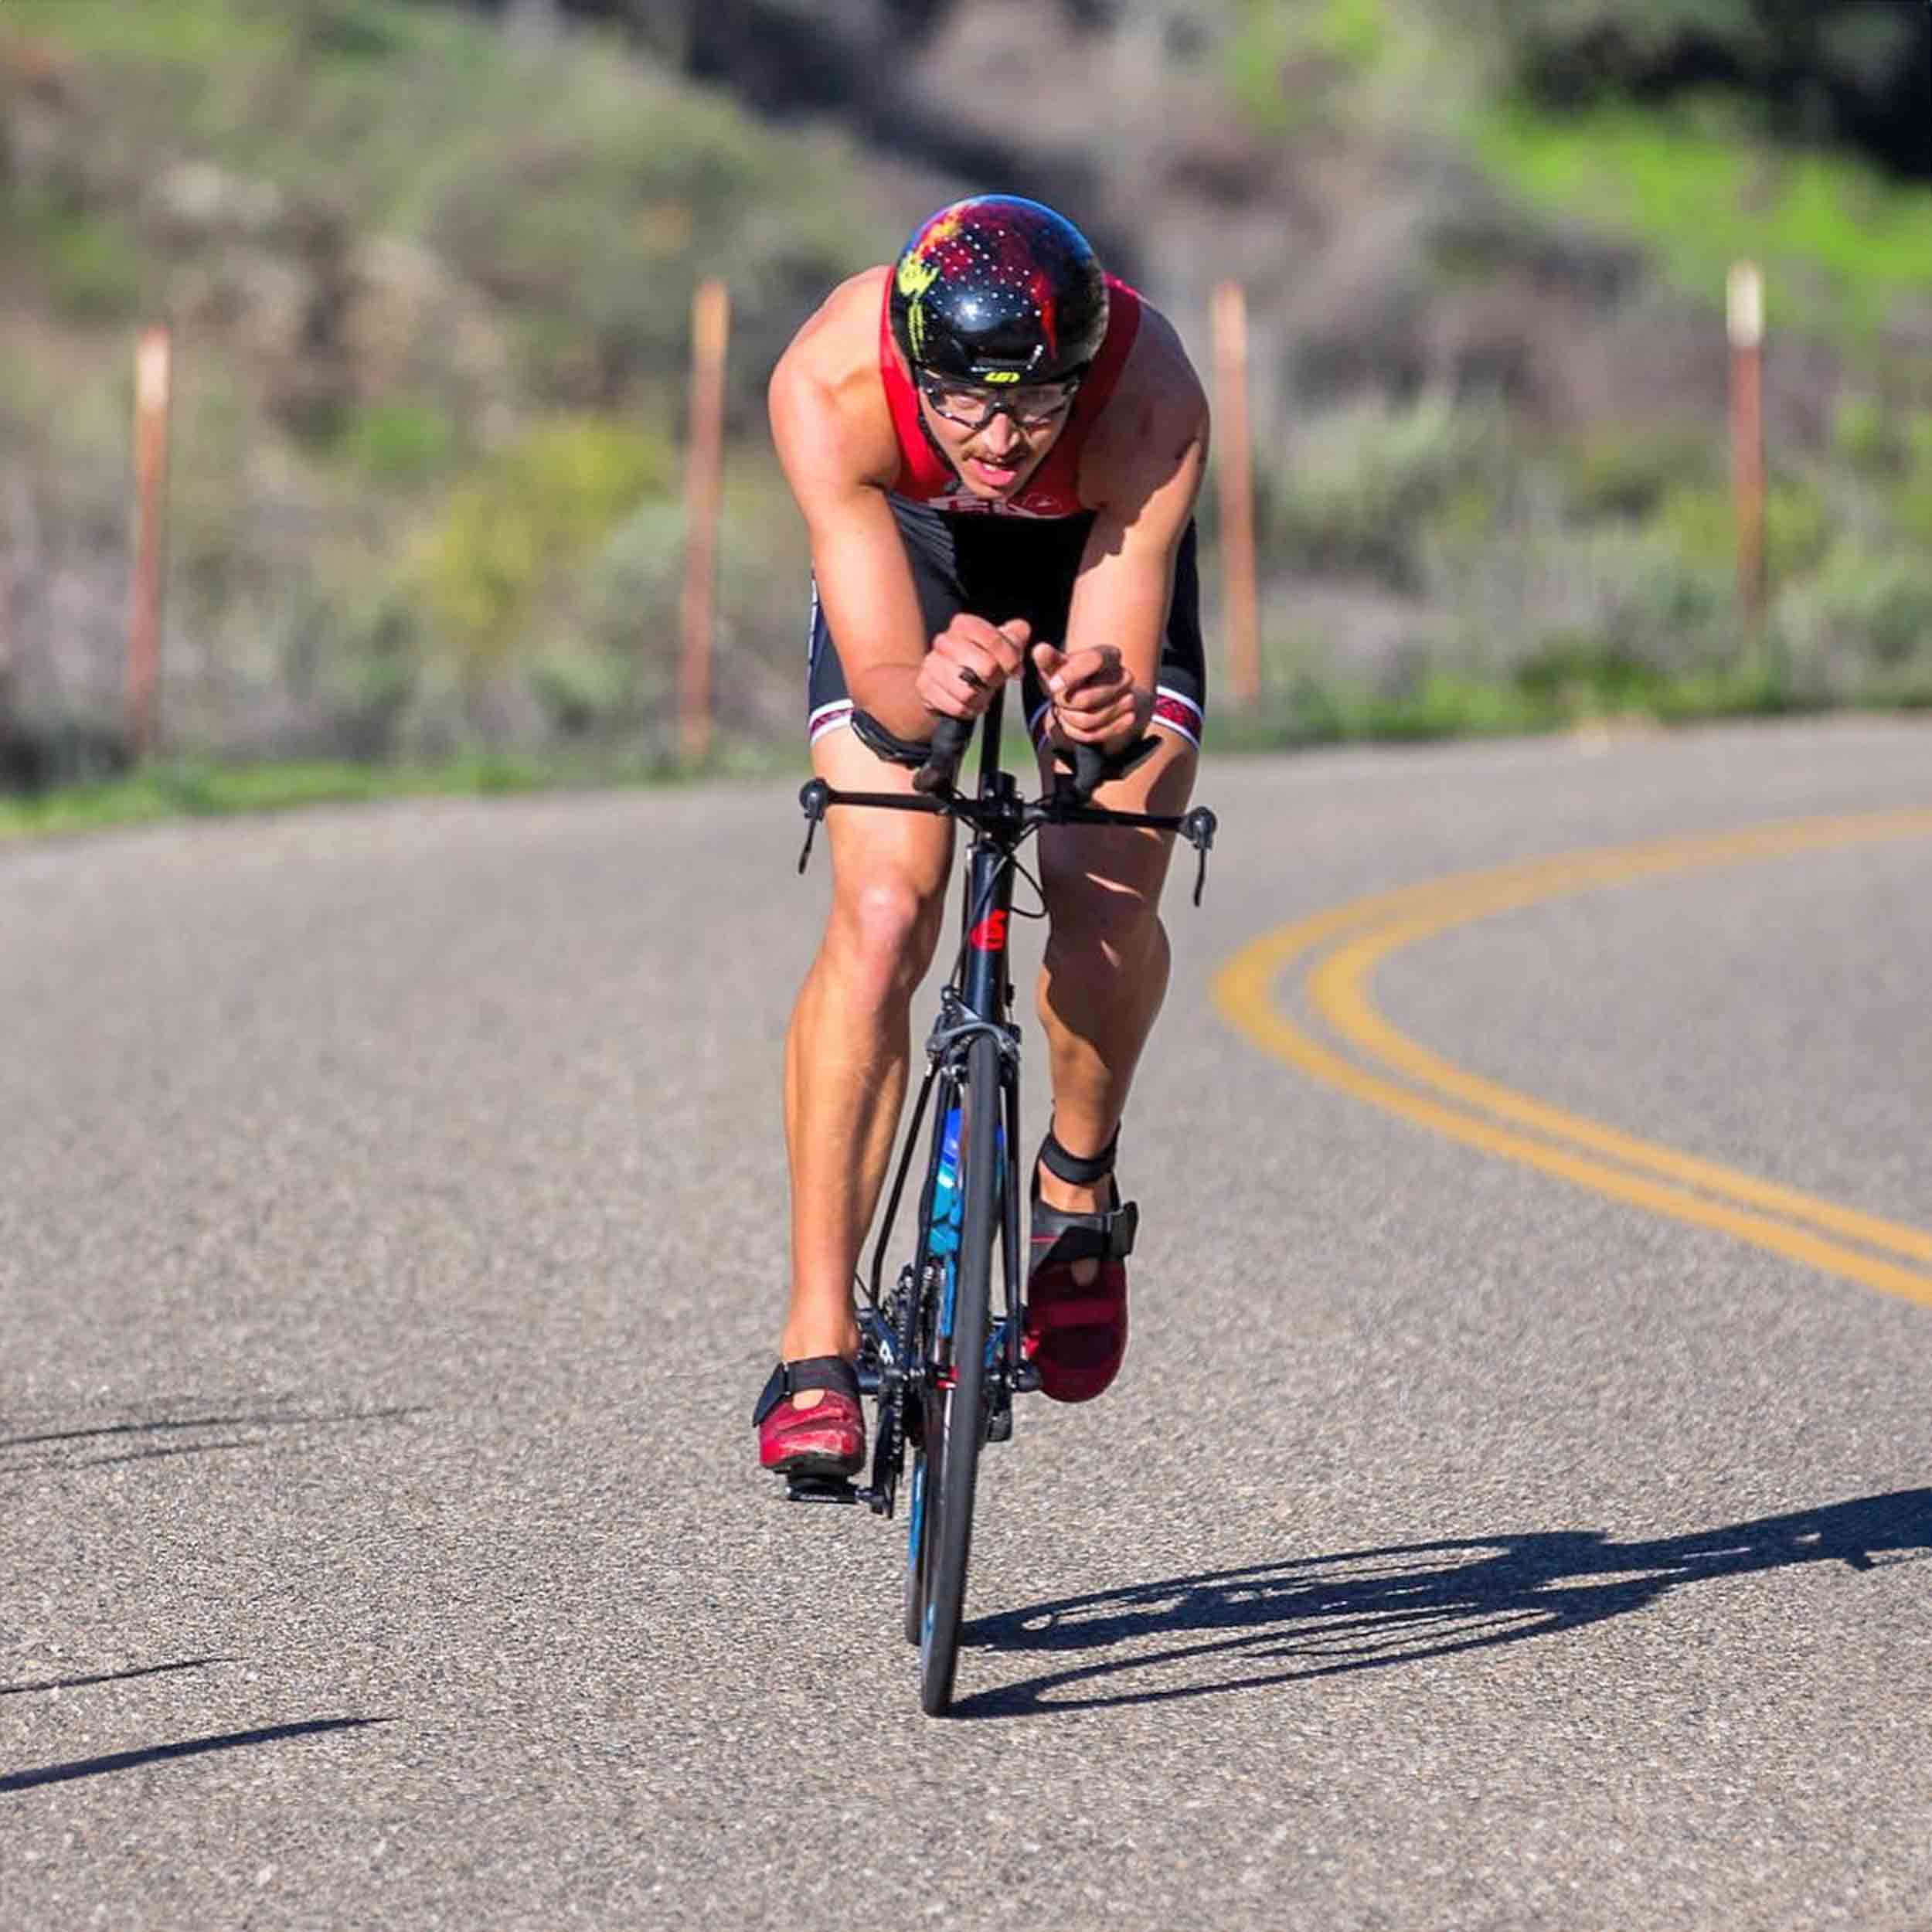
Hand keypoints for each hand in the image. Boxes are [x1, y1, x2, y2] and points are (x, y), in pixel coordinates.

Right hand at [916, 616, 1029, 721]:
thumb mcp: (1001, 645)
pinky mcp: (924, 686)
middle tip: (995, 683)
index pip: (994, 640)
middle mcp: (944, 641)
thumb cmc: (979, 660)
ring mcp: (931, 664)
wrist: (945, 681)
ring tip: (982, 695)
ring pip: (969, 691)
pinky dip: (968, 710)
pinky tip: (969, 704)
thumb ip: (1016, 636)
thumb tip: (1022, 630)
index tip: (1016, 670)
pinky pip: (956, 706)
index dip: (1011, 659)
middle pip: (986, 667)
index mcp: (964, 624)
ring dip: (982, 698)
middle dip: (996, 681)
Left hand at [1030, 641, 1149, 750]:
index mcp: (1108, 654)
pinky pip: (1094, 734)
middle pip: (1085, 699)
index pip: (1094, 660)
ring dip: (1068, 719)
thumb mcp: (1056, 666)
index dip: (1070, 675)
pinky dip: (1076, 732)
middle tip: (1058, 699)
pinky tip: (1074, 722)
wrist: (1086, 696)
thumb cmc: (1067, 677)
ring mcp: (1129, 699)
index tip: (1052, 686)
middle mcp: (1124, 676)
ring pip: (1088, 720)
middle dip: (1063, 703)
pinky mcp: (1127, 720)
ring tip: (1066, 709)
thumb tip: (1040, 650)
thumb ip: (1048, 660)